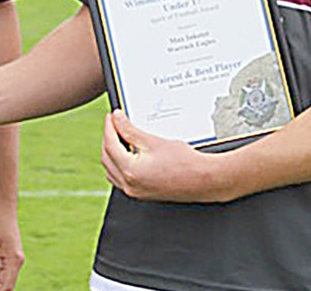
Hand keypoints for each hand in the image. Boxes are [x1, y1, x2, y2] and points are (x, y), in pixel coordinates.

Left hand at [100, 110, 224, 202]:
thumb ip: (130, 130)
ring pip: (111, 170)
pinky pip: (120, 178)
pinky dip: (119, 164)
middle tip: (114, 123)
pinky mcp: (141, 194)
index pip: (110, 144)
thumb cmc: (184, 162)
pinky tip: (127, 153)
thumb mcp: (154, 142)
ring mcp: (135, 192)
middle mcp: (129, 185)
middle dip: (108, 138)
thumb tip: (117, 120)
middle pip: (107, 158)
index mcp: (130, 171)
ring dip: (111, 153)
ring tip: (119, 136)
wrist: (203, 180)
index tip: (112, 116)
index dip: (109, 127)